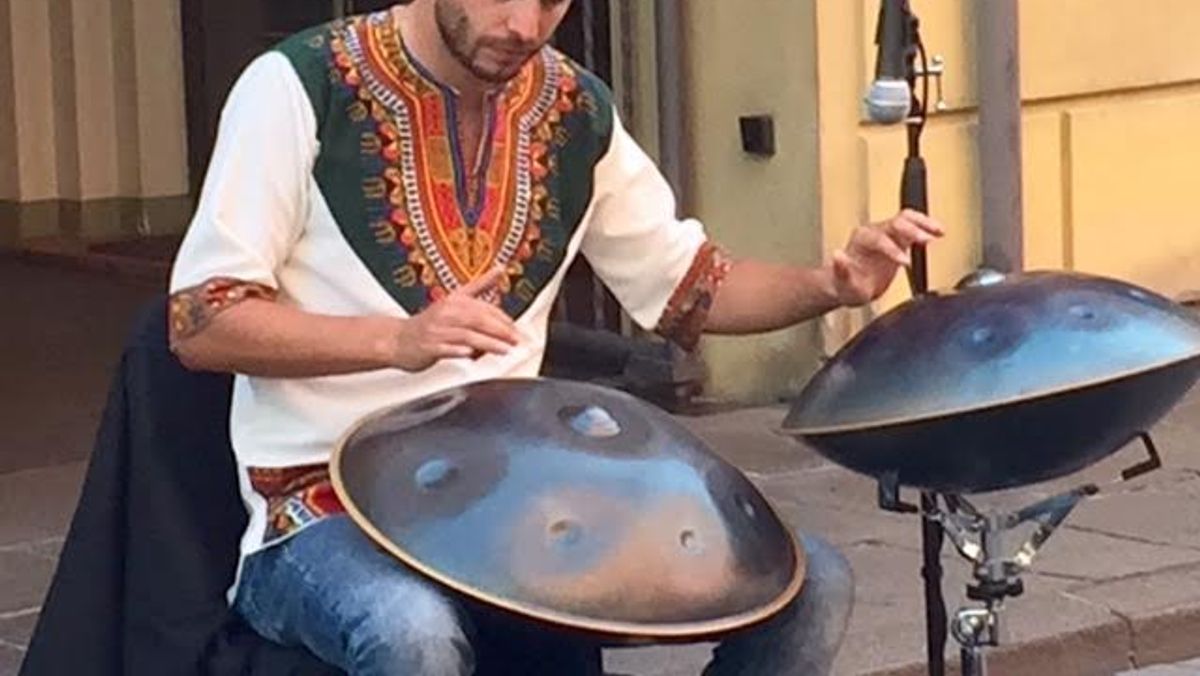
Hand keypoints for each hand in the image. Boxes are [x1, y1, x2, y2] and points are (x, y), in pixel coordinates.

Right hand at [388, 268, 520, 371]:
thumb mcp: (454, 300)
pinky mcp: (427, 347)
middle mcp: (445, 313)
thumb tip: (500, 269)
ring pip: (465, 335)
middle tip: (515, 340)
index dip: (502, 319)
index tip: (516, 329)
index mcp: (454, 301)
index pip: (484, 308)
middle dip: (500, 330)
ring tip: (504, 350)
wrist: (398, 340)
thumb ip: (479, 286)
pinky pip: (445, 349)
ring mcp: (436, 330)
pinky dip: (458, 351)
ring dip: (487, 343)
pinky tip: (470, 354)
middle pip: (477, 319)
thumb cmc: (430, 323)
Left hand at [829, 209, 944, 306]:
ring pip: (905, 218)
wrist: (847, 286)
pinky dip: (926, 227)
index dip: (892, 249)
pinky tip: (939, 232)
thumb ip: (841, 270)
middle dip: (911, 230)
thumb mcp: (843, 284)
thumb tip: (837, 255)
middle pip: (894, 223)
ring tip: (938, 231)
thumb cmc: (846, 285)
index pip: (879, 239)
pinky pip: (913, 225)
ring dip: (922, 223)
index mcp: (860, 240)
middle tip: (927, 240)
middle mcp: (873, 232)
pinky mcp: (898, 239)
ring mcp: (886, 234)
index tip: (905, 262)